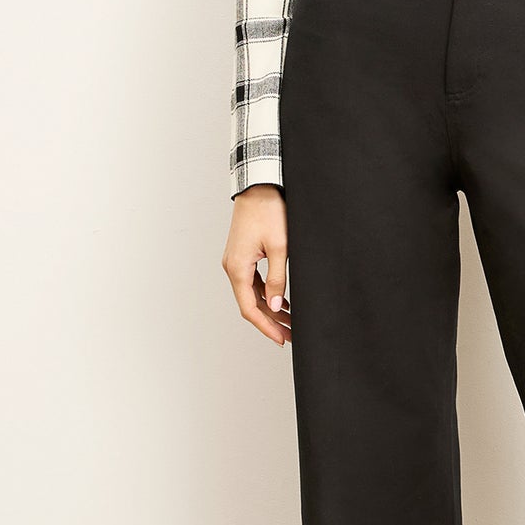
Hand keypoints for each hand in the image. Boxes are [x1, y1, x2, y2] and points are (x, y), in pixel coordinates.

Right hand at [223, 183, 291, 343]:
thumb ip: (278, 279)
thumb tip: (274, 305)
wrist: (259, 186)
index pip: (250, 308)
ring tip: (290, 321)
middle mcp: (233, 267)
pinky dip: (266, 293)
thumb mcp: (280, 248)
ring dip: (270, 308)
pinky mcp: (243, 254)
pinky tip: (281, 300)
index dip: (266, 327)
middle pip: (250, 304)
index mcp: (238, 268)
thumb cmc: (268, 211)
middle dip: (271, 321)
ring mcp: (236, 261)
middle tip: (291, 334)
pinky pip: (253, 282)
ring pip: (252, 294)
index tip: (281, 339)